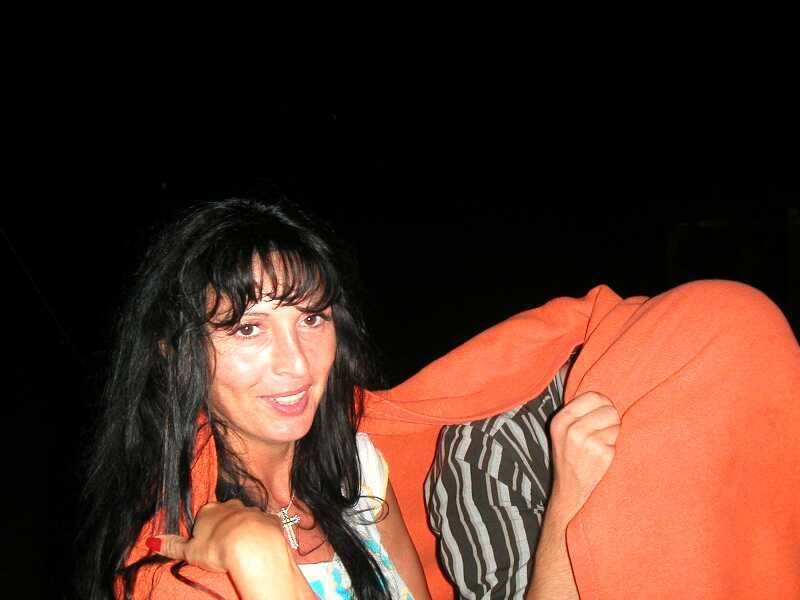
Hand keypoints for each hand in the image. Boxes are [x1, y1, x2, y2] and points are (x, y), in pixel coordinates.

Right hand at [148, 499, 284, 572]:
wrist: (252, 545)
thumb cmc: (217, 548)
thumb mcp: (190, 550)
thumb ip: (172, 545)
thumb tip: (152, 541)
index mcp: (209, 510)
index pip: (204, 517)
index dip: (205, 531)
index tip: (207, 544)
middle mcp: (231, 505)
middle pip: (226, 514)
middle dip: (225, 527)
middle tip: (224, 547)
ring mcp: (252, 510)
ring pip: (246, 519)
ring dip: (245, 530)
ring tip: (243, 548)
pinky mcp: (269, 519)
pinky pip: (264, 525)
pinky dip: (262, 533)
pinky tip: (260, 546)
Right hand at [548, 391, 619, 522]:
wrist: (569, 490)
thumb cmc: (569, 457)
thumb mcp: (562, 431)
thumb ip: (576, 412)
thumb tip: (602, 395)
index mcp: (561, 420)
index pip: (593, 396)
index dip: (603, 404)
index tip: (601, 414)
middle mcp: (572, 430)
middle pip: (608, 409)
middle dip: (611, 419)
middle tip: (603, 432)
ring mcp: (587, 443)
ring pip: (616, 424)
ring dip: (613, 434)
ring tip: (601, 445)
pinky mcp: (602, 455)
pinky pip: (618, 440)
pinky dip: (614, 447)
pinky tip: (603, 456)